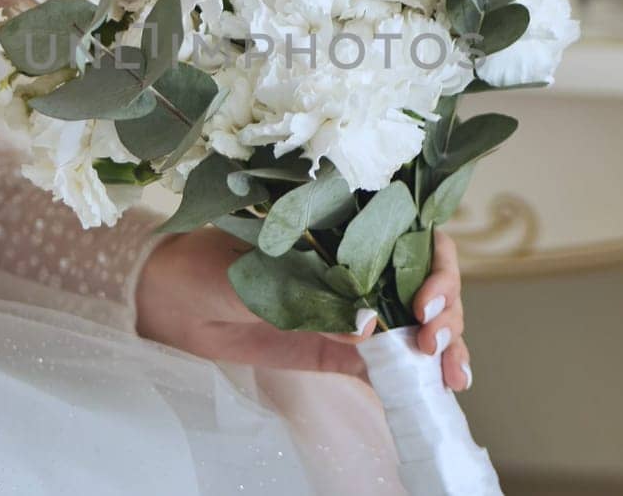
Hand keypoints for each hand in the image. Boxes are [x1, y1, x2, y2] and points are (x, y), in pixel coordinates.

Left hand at [136, 228, 472, 390]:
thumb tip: (369, 326)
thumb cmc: (213, 261)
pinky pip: (385, 365)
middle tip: (432, 344)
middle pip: (430, 287)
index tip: (422, 300)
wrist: (173, 296)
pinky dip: (410, 379)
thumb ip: (313, 296)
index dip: (435, 268)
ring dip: (443, 352)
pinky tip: (429, 393)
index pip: (418, 240)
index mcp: (353, 229)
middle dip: (446, 315)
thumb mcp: (263, 273)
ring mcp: (355, 312)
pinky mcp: (340, 352)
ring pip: (417, 328)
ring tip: (449, 378)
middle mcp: (364, 268)